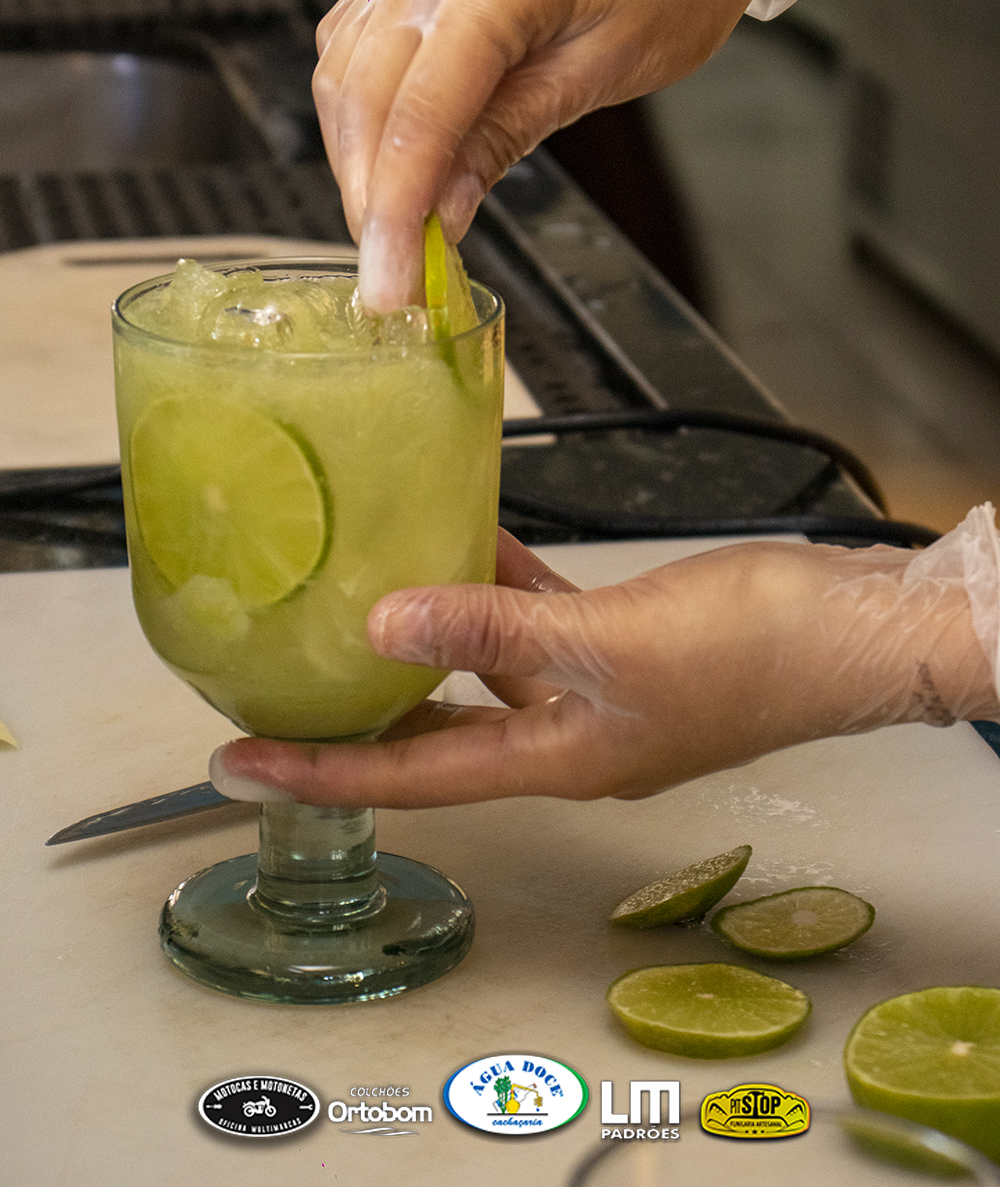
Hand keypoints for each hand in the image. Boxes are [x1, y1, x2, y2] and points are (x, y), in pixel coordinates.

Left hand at [213, 528, 996, 808]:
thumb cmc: (755, 651)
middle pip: (436, 732)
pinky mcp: (623, 643)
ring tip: (354, 601)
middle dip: (357, 714)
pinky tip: (467, 536)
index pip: (410, 777)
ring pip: (484, 668)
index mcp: (556, 759)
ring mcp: (596, 690)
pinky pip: (534, 618)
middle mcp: (565, 737)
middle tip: (280, 683)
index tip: (236, 762)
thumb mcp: (607, 642)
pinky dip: (496, 585)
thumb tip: (382, 627)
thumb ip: (491, 632)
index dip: (318, 770)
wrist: (855, 630)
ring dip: (425, 639)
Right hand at [313, 0, 794, 308]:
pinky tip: (386, 161)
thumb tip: (441, 214)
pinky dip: (365, 110)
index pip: (419, 113)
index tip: (389, 284)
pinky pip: (358, 38)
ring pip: (345, 68)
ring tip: (388, 230)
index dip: (394, 212)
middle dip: (366, 198)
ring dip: (355, 160)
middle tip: (386, 277)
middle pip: (362, 94)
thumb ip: (507, 137)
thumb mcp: (604, 72)